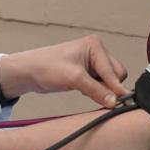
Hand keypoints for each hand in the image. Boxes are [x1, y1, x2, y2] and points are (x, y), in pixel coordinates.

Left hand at [0, 35, 129, 107]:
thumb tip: (114, 101)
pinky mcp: (87, 72)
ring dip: (102, 90)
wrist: (28, 72)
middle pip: (117, 75)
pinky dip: (97, 91)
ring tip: (83, 90)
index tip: (122, 103)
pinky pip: (101, 84)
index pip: (114, 71)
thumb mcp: (74, 79)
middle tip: (96, 95)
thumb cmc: (46, 67)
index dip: (116, 88)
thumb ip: (97, 90)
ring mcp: (92, 62)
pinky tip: (83, 91)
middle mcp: (96, 52)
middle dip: (109, 87)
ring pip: (110, 81)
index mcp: (95, 46)